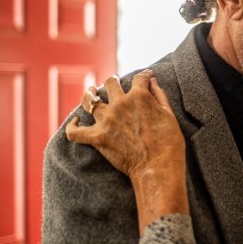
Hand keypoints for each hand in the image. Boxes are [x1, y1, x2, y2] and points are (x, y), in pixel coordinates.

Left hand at [67, 70, 184, 176]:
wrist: (158, 168)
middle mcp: (120, 104)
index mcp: (140, 97)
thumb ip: (159, 95)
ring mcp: (107, 120)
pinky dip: (73, 127)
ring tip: (91, 94)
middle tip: (115, 84)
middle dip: (114, 82)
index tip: (146, 77)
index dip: (144, 76)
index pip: (139, 78)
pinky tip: (75, 122)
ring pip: (90, 100)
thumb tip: (152, 81)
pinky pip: (76, 132)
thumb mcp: (169, 115)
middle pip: (111, 83)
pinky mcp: (98, 138)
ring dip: (90, 95)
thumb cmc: (169, 143)